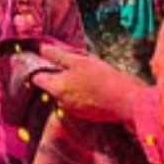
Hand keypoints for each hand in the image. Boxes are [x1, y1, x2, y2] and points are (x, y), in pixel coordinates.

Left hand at [31, 44, 147, 125]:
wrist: (128, 102)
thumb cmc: (103, 79)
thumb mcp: (80, 61)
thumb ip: (58, 56)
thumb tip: (41, 49)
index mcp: (56, 88)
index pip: (36, 78)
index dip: (39, 67)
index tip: (46, 59)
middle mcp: (60, 102)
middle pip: (51, 85)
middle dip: (58, 75)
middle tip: (73, 64)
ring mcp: (73, 110)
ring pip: (65, 93)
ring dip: (71, 84)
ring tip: (87, 75)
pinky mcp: (86, 115)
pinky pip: (77, 101)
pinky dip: (81, 93)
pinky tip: (94, 86)